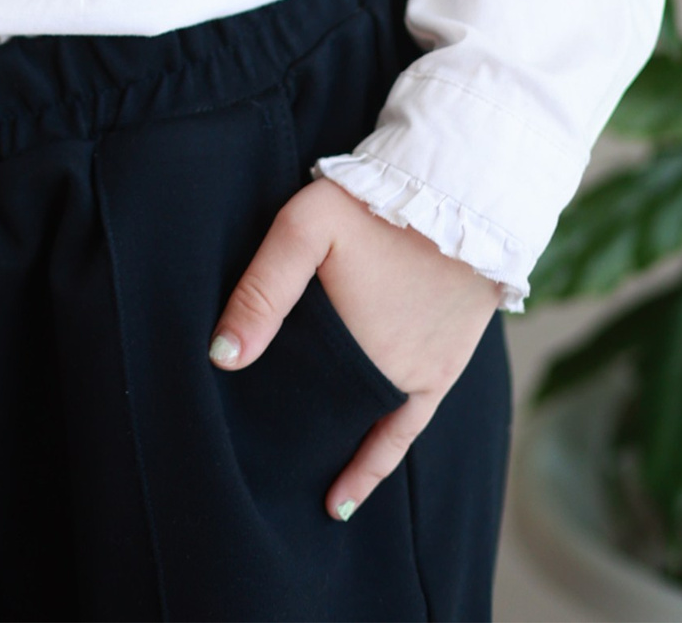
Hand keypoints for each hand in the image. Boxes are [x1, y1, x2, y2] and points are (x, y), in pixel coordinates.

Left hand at [208, 176, 498, 518]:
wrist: (459, 191)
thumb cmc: (373, 205)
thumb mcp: (304, 229)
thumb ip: (263, 290)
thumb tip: (222, 357)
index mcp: (350, 349)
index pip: (294, 401)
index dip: (262, 419)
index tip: (231, 449)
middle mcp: (386, 376)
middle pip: (326, 416)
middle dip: (293, 438)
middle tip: (253, 467)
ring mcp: (420, 378)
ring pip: (361, 428)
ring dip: (330, 452)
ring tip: (288, 482)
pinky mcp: (444, 370)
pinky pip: (405, 432)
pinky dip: (375, 460)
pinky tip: (349, 491)